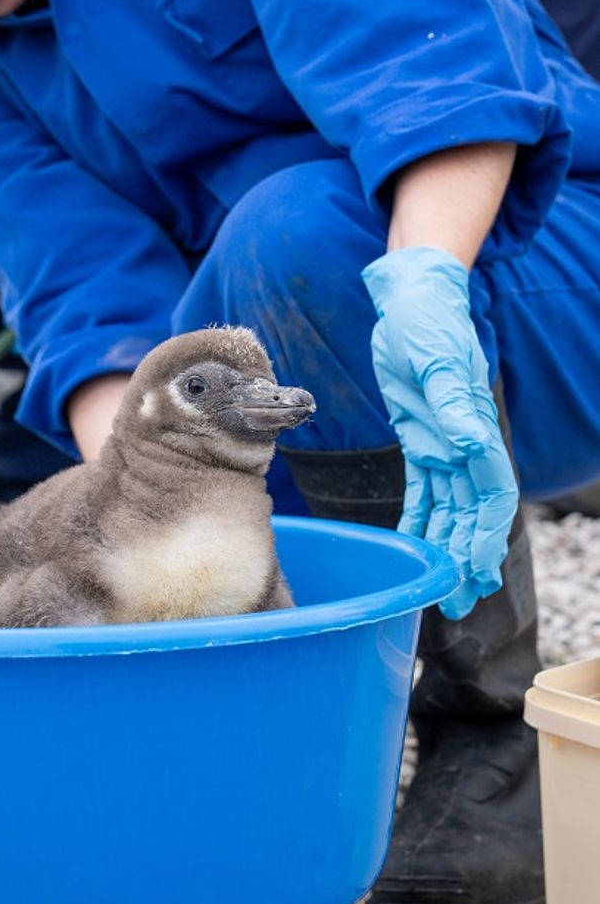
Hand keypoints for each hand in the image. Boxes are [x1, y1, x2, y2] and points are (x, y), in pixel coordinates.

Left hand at [362, 247, 517, 619]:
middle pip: (474, 513)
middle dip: (468, 557)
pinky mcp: (421, 439)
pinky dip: (421, 519)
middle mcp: (465, 444)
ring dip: (446, 547)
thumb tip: (470, 445)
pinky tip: (415, 545)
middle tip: (460, 602)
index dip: (485, 535)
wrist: (412, 300)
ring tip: (443, 591)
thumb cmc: (427, 324)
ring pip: (451, 509)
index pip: (491, 495)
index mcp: (476, 429)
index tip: (475, 569)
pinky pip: (424, 490)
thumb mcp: (435, 359)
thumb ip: (452, 405)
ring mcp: (445, 443)